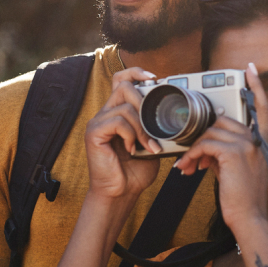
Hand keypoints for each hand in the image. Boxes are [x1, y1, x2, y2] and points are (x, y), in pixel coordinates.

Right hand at [83, 67, 162, 199]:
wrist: (120, 193)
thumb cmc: (134, 171)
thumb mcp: (151, 144)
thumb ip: (155, 127)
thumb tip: (174, 116)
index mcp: (117, 113)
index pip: (121, 79)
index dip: (136, 72)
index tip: (154, 78)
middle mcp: (105, 114)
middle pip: (124, 86)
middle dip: (145, 103)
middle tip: (154, 126)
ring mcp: (97, 122)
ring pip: (125, 106)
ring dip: (143, 128)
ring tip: (148, 146)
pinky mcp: (93, 133)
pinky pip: (118, 122)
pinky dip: (131, 135)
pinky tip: (132, 149)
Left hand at [175, 62, 267, 225]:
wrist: (248, 219)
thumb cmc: (241, 199)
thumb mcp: (236, 170)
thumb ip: (226, 152)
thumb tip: (205, 146)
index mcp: (260, 142)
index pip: (262, 108)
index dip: (256, 87)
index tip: (250, 69)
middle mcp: (256, 140)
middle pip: (222, 121)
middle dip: (202, 136)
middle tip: (190, 157)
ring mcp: (246, 145)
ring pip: (210, 133)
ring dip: (193, 150)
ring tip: (187, 167)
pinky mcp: (233, 154)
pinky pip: (204, 144)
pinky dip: (192, 155)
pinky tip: (188, 168)